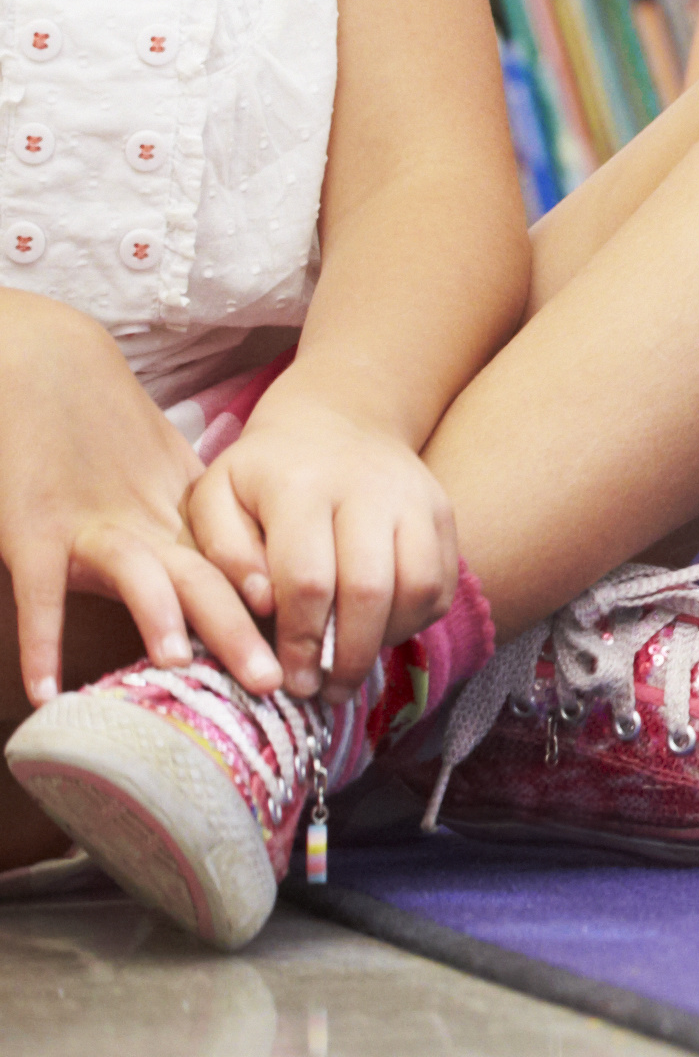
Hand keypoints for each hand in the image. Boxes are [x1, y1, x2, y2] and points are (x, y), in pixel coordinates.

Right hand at [0, 296, 279, 706]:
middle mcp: (147, 524)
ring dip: (164, 621)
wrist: (47, 367)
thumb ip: (192, 527)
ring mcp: (91, 526)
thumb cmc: (103, 429)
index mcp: (179, 519)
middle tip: (275, 680)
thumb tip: (244, 588)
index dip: (271, 615)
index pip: (237, 572)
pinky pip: (39, 591)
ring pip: (143, 576)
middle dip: (240, 630)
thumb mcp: (161, 480)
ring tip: (183, 665)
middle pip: (206, 579)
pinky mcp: (35, 529)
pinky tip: (46, 689)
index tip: (305, 660)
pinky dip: (41, 639)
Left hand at [183, 389, 462, 702]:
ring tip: (352, 670)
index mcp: (303, 487)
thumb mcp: (216, 498)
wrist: (337, 420)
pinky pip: (442, 582)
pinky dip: (416, 621)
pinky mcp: (443, 511)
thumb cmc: (263, 475)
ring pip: (418, 587)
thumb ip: (224, 552)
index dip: (298, 641)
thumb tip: (261, 602)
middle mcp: (369, 489)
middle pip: (369, 589)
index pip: (308, 580)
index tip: (285, 681)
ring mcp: (415, 498)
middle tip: (323, 694)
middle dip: (344, 655)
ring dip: (386, 642)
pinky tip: (379, 635)